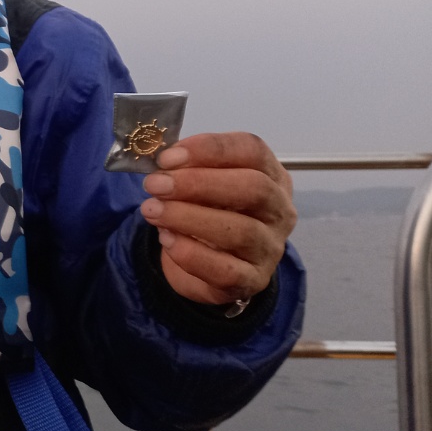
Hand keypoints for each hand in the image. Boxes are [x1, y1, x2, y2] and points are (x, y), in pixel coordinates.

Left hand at [138, 132, 296, 306]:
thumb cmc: (207, 212)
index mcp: (271, 175)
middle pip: (253, 187)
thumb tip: (162, 164)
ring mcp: (271, 248)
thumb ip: (186, 169)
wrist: (207, 266)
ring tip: (152, 210)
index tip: (168, 157)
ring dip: (188, 217)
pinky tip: (167, 240)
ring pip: (241, 230)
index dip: (210, 149)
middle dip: (198, 183)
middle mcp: (279, 210)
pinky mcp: (253, 281)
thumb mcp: (200, 184)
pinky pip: (226, 270)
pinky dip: (191, 254)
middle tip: (155, 184)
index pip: (252, 150)